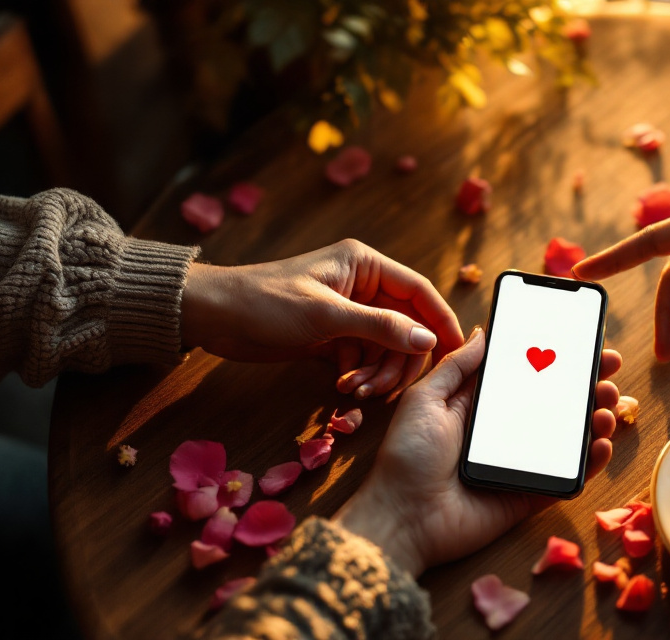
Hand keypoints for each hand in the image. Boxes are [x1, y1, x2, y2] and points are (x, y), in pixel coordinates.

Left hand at [180, 239, 463, 397]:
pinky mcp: (333, 336)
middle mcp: (364, 286)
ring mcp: (349, 312)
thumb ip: (381, 328)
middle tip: (382, 388)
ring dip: (377, 373)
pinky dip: (359, 375)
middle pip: (407, 326)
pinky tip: (341, 387)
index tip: (457, 352)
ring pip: (387, 347)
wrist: (213, 316)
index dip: (441, 321)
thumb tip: (428, 341)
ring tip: (352, 390)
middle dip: (399, 360)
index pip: (420, 292)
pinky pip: (364, 358)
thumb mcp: (326, 316)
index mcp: (367, 265)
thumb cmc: (265, 303)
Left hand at [334, 328, 621, 576]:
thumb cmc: (406, 456)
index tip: (585, 344)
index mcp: (479, 406)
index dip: (557, 361)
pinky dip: (590, 462)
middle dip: (587, 387)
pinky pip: (567, 477)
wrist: (402, 517)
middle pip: (556, 405)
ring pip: (568, 439)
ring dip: (595, 420)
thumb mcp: (425, 398)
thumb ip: (457, 366)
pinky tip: (602, 444)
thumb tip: (483, 332)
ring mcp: (519, 463)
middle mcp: (504, 432)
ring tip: (608, 406)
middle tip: (608, 374)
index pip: (527, 377)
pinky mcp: (528, 494)